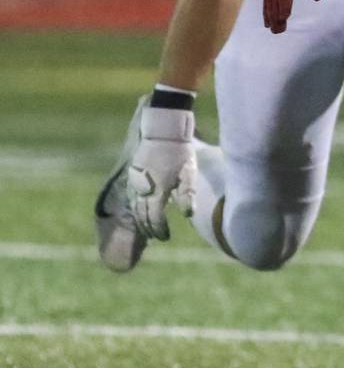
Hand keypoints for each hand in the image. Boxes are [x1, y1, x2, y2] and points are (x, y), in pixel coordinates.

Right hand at [127, 106, 196, 240]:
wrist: (162, 130)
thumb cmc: (179, 151)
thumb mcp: (189, 172)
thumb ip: (188, 194)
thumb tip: (188, 215)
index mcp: (157, 192)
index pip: (154, 219)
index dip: (159, 230)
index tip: (166, 237)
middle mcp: (142, 190)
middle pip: (142, 216)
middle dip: (148, 228)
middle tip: (156, 236)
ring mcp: (135, 182)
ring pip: (134, 208)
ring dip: (139, 220)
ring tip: (147, 228)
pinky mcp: (132, 175)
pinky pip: (131, 197)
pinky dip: (135, 207)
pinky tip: (140, 209)